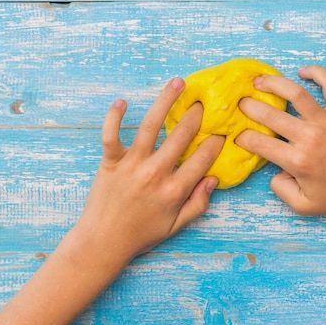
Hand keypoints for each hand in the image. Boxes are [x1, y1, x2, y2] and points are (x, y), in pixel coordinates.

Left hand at [80, 77, 224, 259]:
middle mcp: (156, 174)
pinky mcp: (110, 162)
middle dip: (197, 115)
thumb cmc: (141, 235)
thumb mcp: (176, 226)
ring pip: (152, 126)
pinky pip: (111, 135)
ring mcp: (132, 165)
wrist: (103, 242)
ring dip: (166, 101)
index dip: (216, 142)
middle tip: (204, 101)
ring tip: (178, 82)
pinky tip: (123, 101)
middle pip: (182, 136)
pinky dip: (114, 117)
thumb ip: (198, 204)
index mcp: (175, 190)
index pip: (203, 159)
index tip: (222, 131)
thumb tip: (213, 179)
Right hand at [236, 65, 325, 224]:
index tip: (238, 135)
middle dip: (249, 107)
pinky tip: (303, 71)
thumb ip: (279, 189)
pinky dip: (317, 72)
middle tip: (240, 103)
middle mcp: (310, 137)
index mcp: (297, 161)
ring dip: (274, 83)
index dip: (243, 137)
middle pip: (270, 114)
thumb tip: (274, 169)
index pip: (259, 143)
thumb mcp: (302, 206)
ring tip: (259, 81)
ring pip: (296, 93)